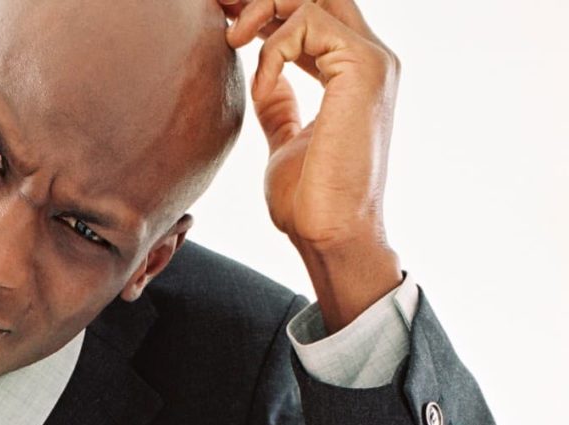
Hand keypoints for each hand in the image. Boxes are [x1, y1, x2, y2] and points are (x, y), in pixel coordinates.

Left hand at [220, 0, 403, 332]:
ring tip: (230, 41)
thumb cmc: (310, 201)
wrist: (330, 234)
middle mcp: (370, 59)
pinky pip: (307, 24)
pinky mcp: (363, 69)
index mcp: (353, 72)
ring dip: (261, 11)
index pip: (313, 13)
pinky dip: (272, 51)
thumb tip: (266, 84)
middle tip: (221, 9)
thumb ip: (281, 107)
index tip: (223, 17)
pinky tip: (261, 88)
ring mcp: (372, 61)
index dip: (266, 8)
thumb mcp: (286, 141)